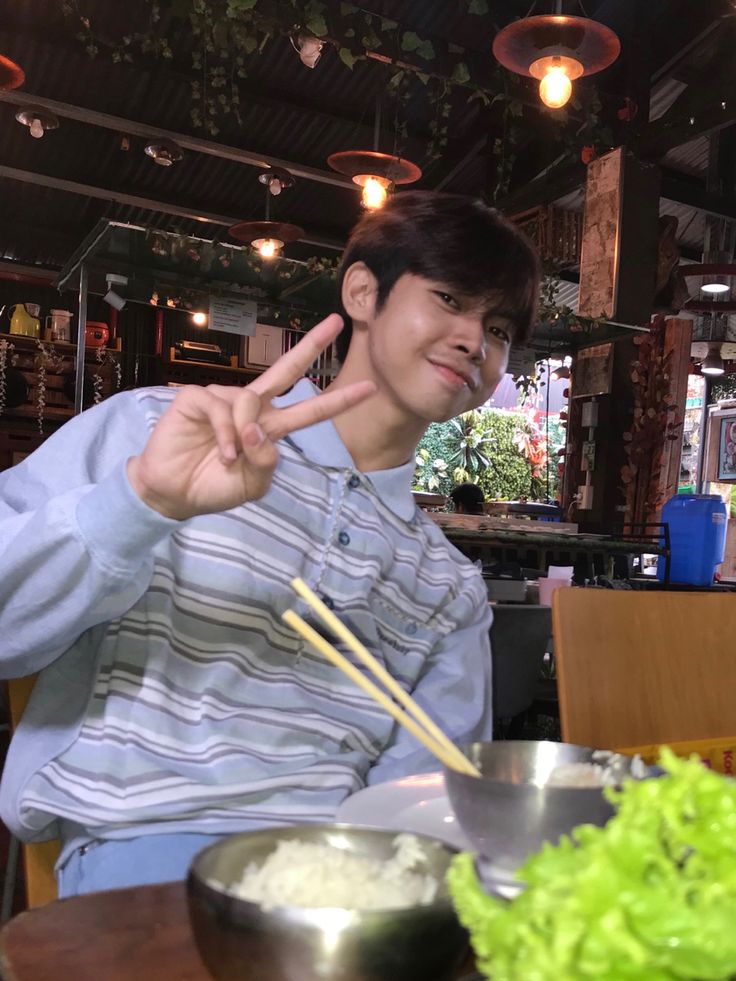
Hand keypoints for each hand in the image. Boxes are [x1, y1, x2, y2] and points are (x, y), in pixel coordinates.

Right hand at [127, 315, 373, 519]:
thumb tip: (257, 429)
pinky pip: (223, 409)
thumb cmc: (213, 486)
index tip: (370, 387)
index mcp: (269, 427)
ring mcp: (224, 399)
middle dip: (312, 345)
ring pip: (251, 400)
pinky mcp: (197, 398)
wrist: (173, 494)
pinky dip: (226, 434)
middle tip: (337, 320)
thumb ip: (266, 461)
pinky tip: (222, 454)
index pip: (309, 410)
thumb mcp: (252, 484)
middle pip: (286, 370)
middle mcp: (251, 407)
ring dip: (245, 433)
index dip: (339, 400)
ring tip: (231, 458)